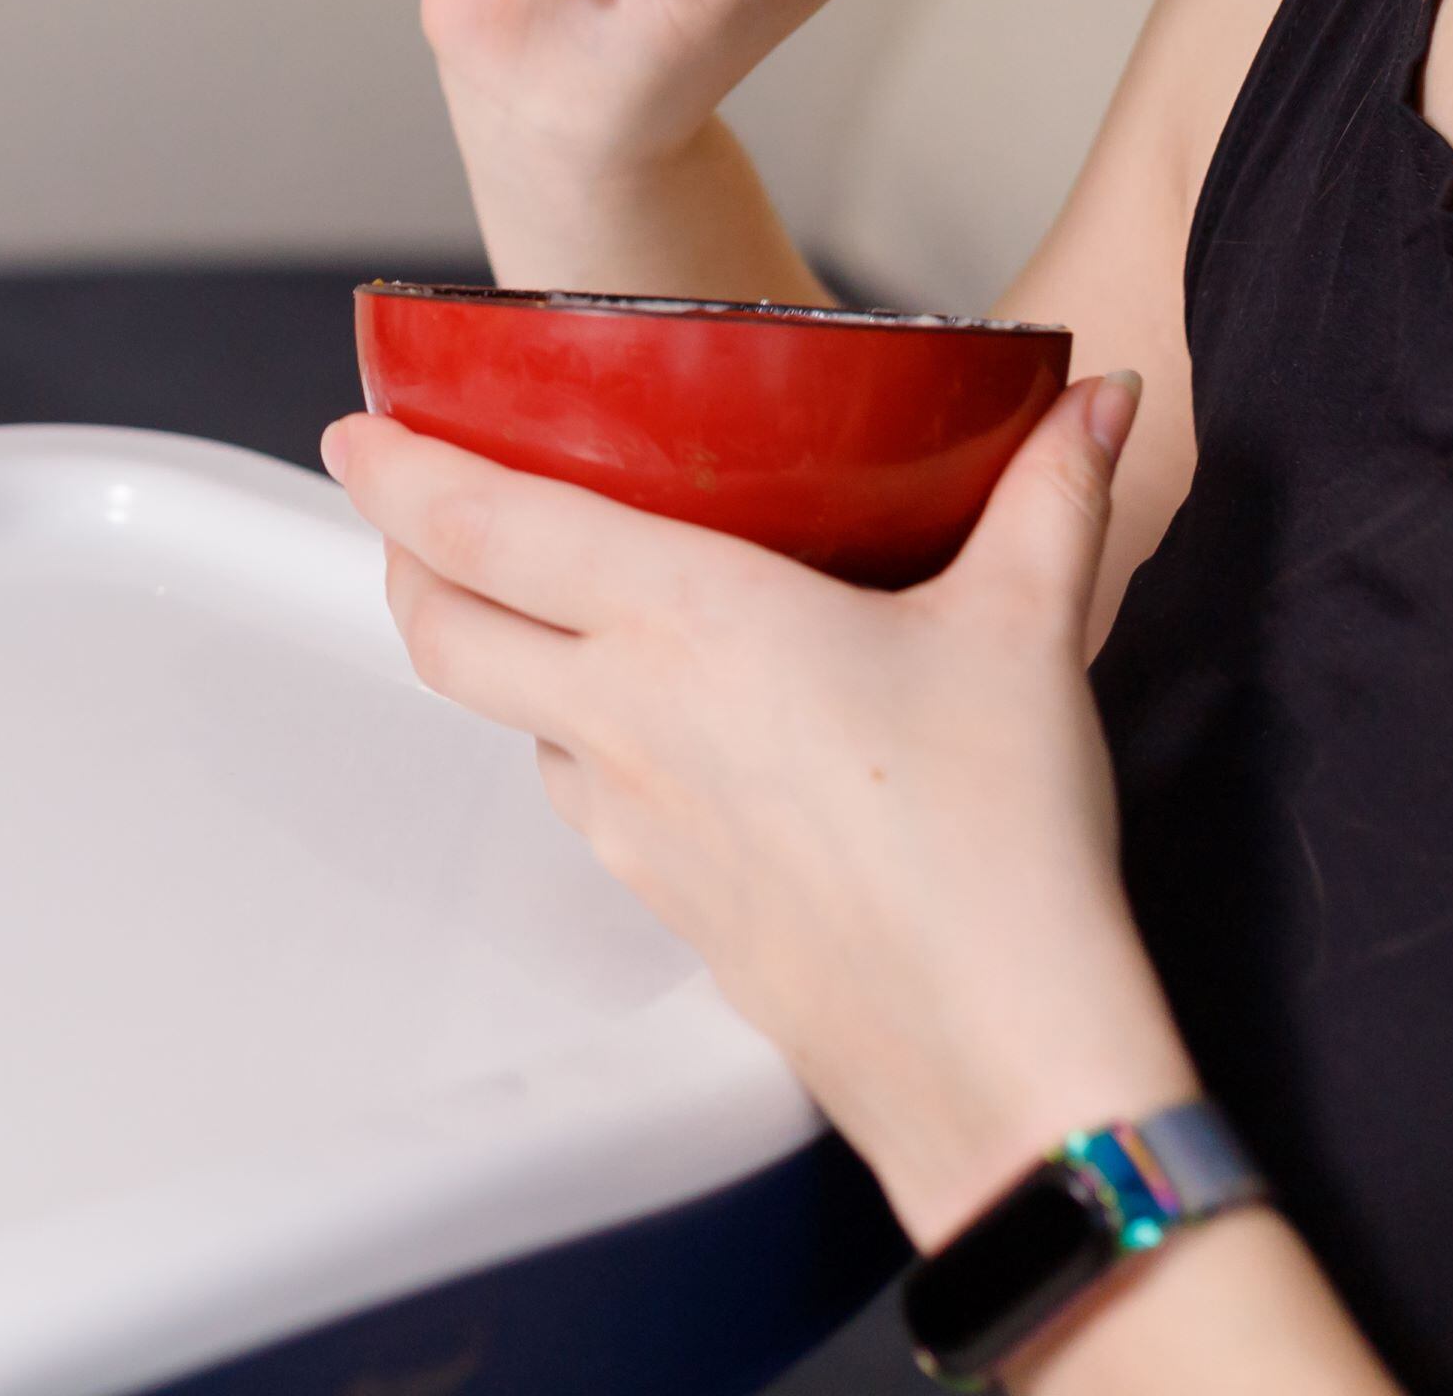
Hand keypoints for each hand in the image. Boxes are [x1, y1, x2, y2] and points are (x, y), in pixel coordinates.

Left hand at [326, 380, 1196, 1245]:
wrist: (998, 1054)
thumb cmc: (998, 850)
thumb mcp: (1027, 630)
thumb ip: (1052, 494)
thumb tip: (1096, 399)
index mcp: (686, 620)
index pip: (479, 525)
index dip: (396, 472)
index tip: (356, 430)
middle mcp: (624, 715)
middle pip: (439, 628)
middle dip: (402, 559)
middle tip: (410, 509)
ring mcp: (627, 819)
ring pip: (502, 716)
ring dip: (489, 653)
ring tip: (531, 603)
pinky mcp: (656, 897)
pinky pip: (577, 795)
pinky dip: (572, 738)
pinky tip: (640, 723)